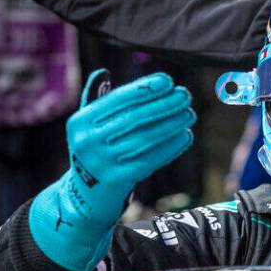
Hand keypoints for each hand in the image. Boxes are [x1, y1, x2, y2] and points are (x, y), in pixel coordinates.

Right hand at [29, 70, 194, 270]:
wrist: (85, 198)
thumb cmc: (94, 154)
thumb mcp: (88, 128)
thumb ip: (98, 101)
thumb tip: (103, 72)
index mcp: (80, 122)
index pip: (117, 100)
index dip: (144, 88)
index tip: (168, 81)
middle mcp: (87, 141)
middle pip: (134, 118)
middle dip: (163, 104)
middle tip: (185, 95)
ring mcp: (102, 162)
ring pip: (145, 138)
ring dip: (171, 124)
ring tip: (189, 114)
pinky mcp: (118, 180)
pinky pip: (151, 159)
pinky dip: (171, 146)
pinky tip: (185, 136)